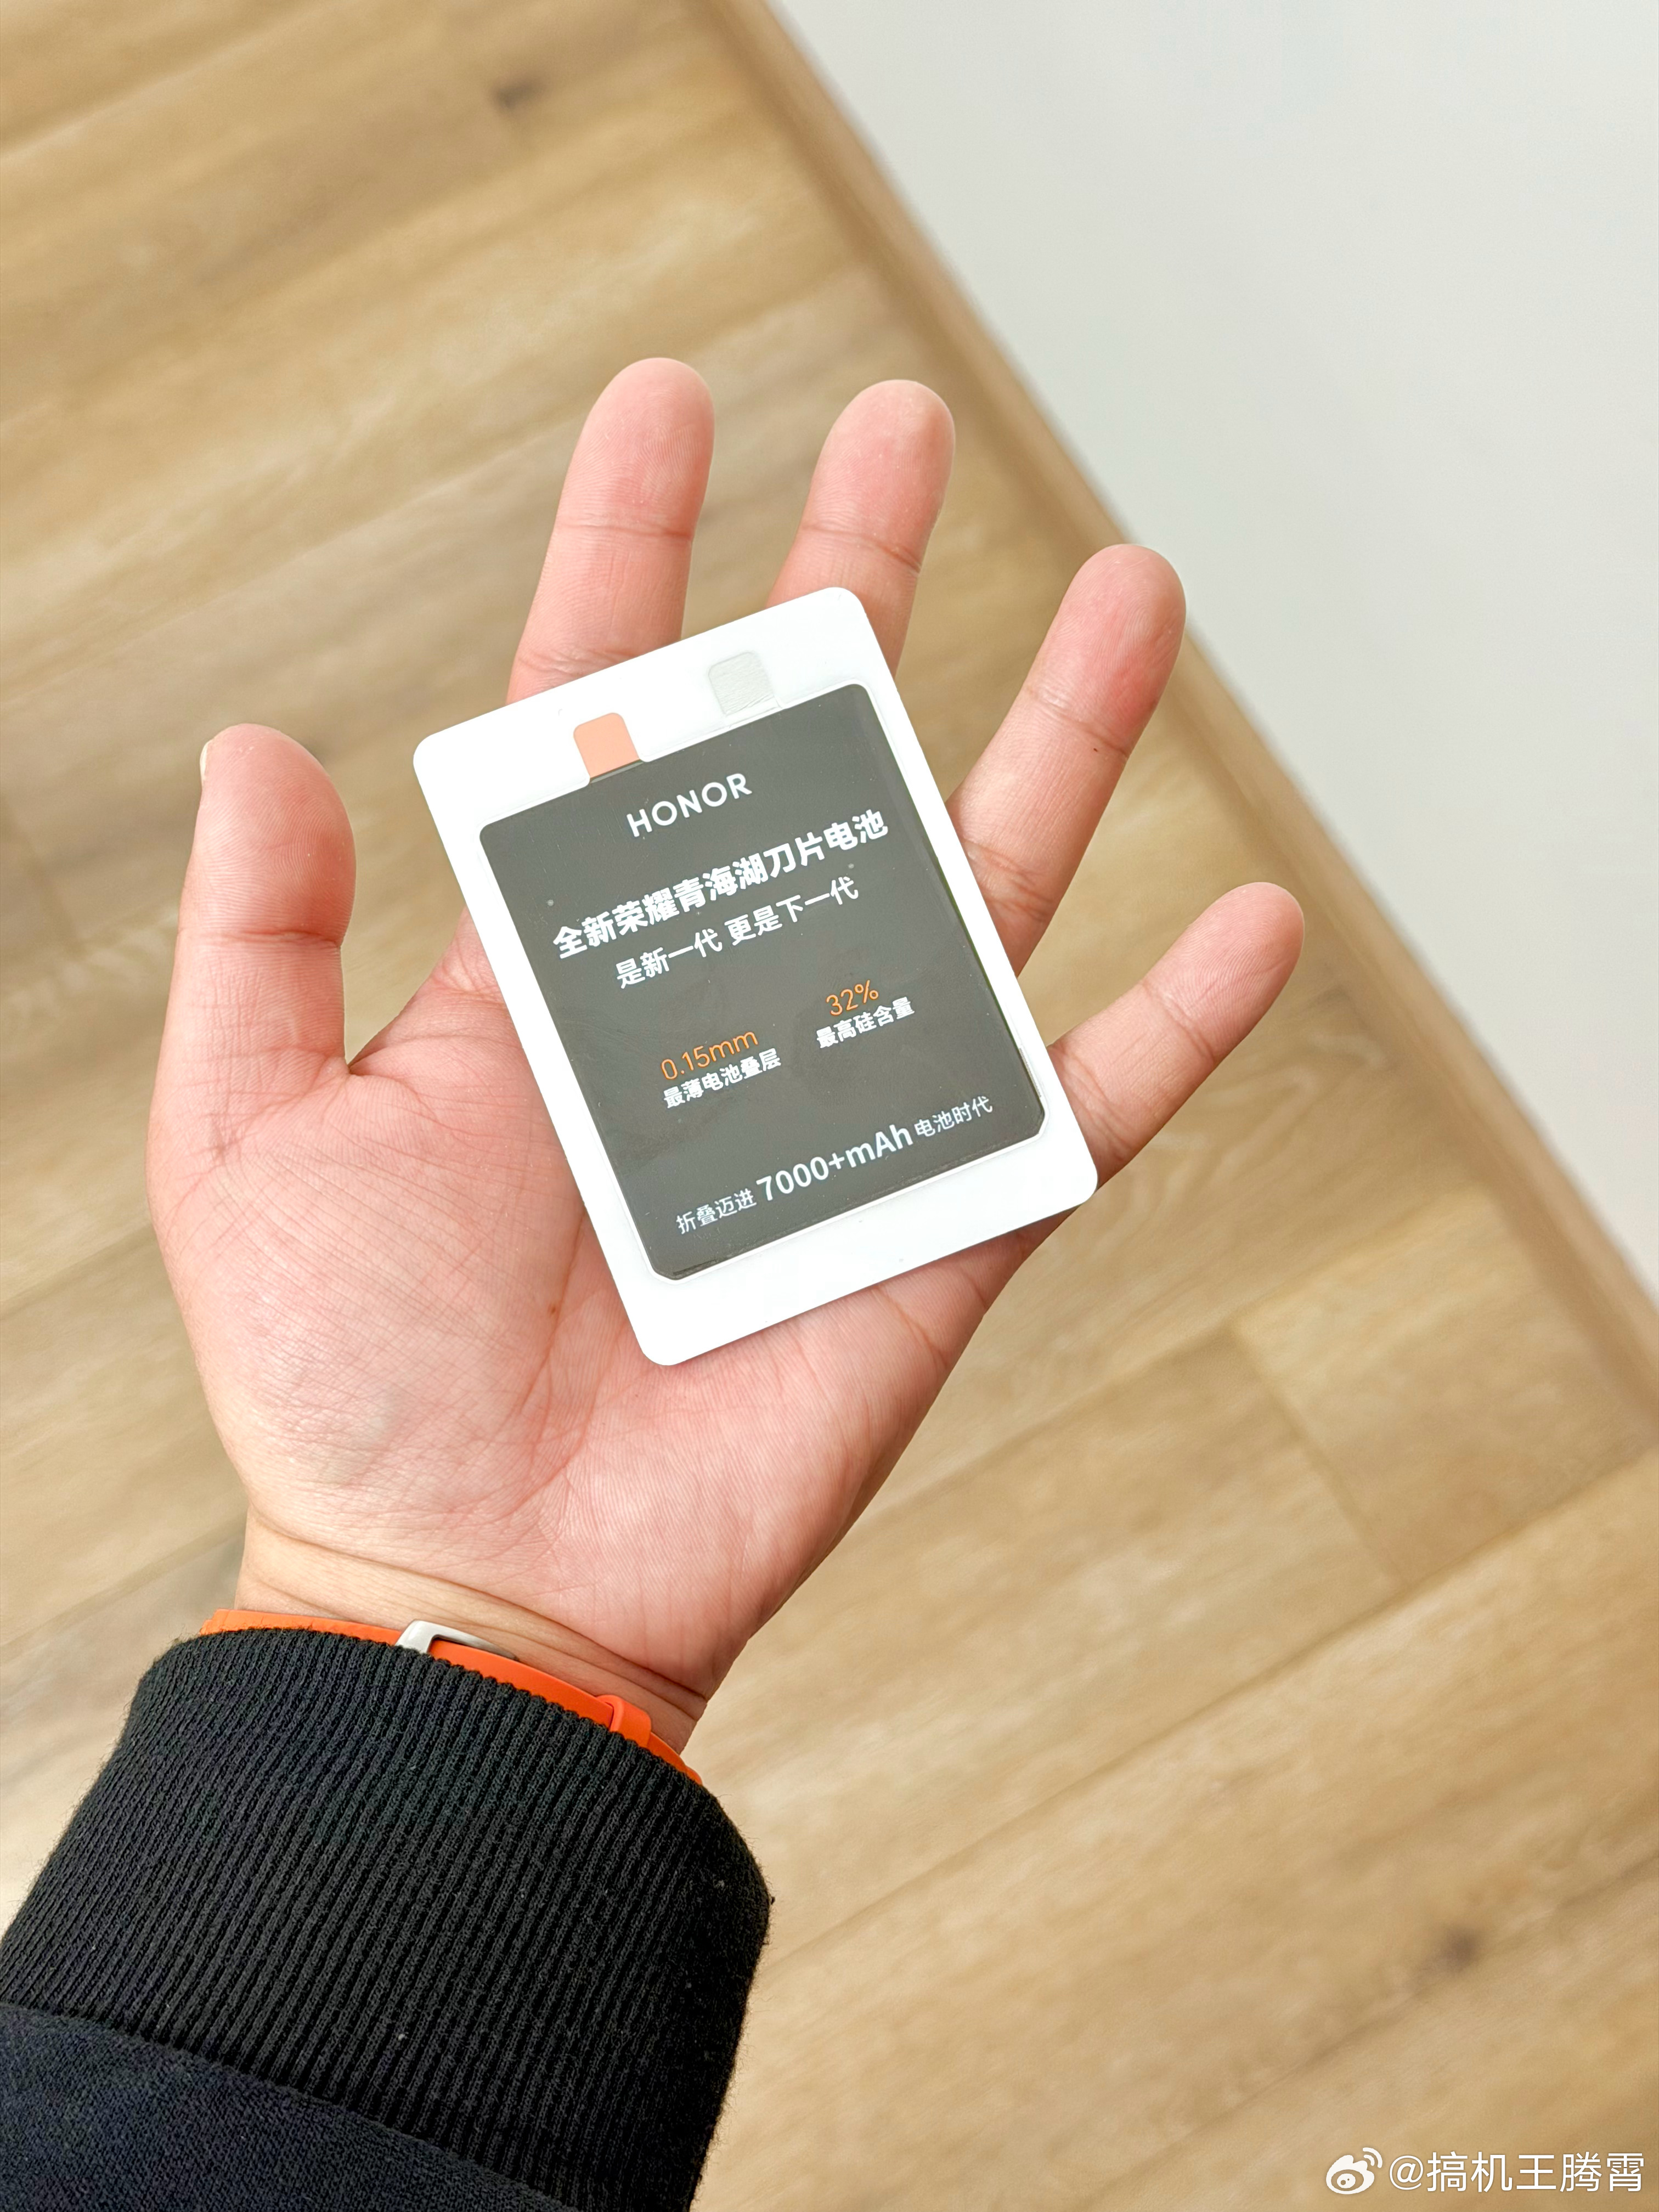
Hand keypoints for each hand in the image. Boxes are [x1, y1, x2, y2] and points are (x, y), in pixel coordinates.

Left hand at [149, 360, 1301, 1748]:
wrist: (469, 1582)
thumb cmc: (345, 1381)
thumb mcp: (248, 1139)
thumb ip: (265, 940)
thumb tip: (266, 745)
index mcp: (550, 969)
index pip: (605, 714)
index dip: (637, 551)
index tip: (675, 405)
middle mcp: (708, 1005)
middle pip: (814, 759)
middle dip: (861, 587)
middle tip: (908, 429)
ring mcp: (832, 1105)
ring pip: (975, 886)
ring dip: (1062, 740)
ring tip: (1130, 590)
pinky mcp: (933, 1228)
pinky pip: (1082, 1112)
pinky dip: (1178, 1029)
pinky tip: (1255, 922)